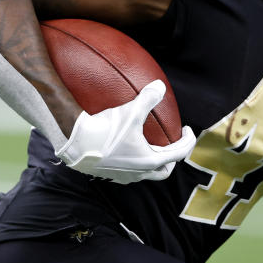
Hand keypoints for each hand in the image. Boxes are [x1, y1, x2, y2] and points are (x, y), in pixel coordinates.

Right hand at [56, 80, 196, 183]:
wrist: (75, 144)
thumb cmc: (105, 130)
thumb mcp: (130, 111)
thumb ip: (148, 98)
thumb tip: (160, 86)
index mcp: (149, 161)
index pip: (179, 154)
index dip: (188, 141)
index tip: (186, 129)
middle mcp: (138, 173)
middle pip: (164, 171)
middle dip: (171, 158)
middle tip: (169, 143)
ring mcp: (123, 176)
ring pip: (145, 173)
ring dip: (151, 160)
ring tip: (148, 144)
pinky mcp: (109, 174)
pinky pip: (128, 170)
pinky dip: (133, 160)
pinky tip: (124, 146)